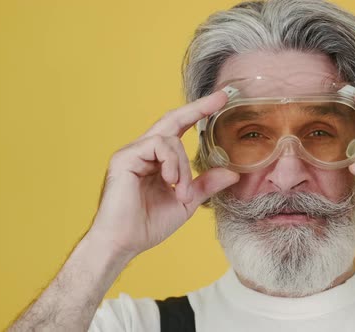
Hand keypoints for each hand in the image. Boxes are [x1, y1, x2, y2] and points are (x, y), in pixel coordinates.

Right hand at [88, 90, 238, 258]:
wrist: (122, 243)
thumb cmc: (148, 224)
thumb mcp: (186, 202)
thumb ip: (205, 185)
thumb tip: (232, 173)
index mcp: (156, 159)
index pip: (179, 129)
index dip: (198, 113)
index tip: (221, 101)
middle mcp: (143, 151)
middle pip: (172, 119)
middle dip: (198, 107)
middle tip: (222, 97)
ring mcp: (132, 152)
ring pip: (170, 139)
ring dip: (183, 166)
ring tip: (183, 191)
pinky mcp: (125, 158)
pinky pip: (157, 146)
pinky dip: (172, 163)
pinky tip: (171, 181)